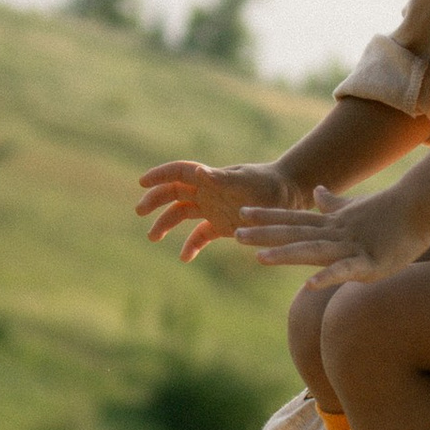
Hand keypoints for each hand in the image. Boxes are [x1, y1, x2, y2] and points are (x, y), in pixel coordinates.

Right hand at [137, 158, 305, 263]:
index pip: (178, 172)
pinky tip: (184, 258)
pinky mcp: (222, 225)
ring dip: (165, 224)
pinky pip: (201, 235)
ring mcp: (213, 208)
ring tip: (152, 237)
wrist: (290, 195)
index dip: (159, 175)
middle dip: (155, 201)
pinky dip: (191, 246)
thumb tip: (200, 172)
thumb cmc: (269, 183)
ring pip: (182, 215)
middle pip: (173, 193)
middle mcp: (207, 191)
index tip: (142, 183)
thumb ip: (222, 179)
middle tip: (140, 211)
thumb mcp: (246, 181)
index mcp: (210, 177)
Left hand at [234, 183, 429, 286]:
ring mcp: (351, 248)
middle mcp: (336, 234)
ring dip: (286, 253)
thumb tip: (318, 191)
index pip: (295, 219)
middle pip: (295, 233)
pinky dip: (328, 276)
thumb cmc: (392, 212)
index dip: (269, 216)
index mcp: (332, 225)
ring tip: (260, 257)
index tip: (243, 213)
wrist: (422, 209)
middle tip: (236, 232)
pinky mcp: (370, 264)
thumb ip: (334, 204)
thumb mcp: (356, 209)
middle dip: (266, 233)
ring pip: (313, 251)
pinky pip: (345, 271)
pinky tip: (309, 284)